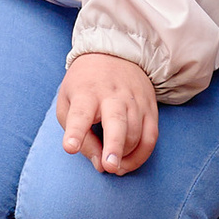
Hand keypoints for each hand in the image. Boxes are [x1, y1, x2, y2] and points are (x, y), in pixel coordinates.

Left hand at [54, 52, 158, 176]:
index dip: (75, 132)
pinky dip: (141, 155)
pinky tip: (128, 163)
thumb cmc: (84, 85)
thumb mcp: (67, 102)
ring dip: (125, 156)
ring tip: (112, 166)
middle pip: (116, 121)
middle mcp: (113, 95)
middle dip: (114, 146)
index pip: (80, 113)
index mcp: (86, 93)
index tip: (69, 147)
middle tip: (110, 167)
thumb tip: (98, 163)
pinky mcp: (150, 107)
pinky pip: (151, 137)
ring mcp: (135, 100)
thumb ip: (76, 133)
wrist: (114, 52)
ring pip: (135, 134)